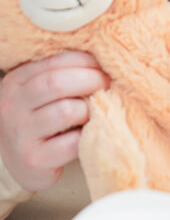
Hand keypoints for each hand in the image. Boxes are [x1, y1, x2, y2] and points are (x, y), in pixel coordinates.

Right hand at [0, 51, 108, 191]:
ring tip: (94, 111)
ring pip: (66, 111)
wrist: (24, 163)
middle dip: (90, 79)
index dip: (85, 60)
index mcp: (16, 82)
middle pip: (57, 83)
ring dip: (89, 109)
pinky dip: (86, 135)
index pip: (54, 61)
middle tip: (107, 83)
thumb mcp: (44, 91)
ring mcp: (20, 135)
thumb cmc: (44, 117)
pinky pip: (71, 142)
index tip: (103, 65)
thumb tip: (104, 57)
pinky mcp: (34, 160)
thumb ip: (64, 72)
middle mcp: (12, 106)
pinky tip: (88, 133)